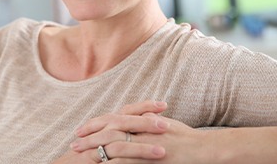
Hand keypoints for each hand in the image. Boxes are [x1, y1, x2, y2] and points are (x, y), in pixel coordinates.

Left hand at [71, 101, 210, 162]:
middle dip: (89, 138)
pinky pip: (127, 163)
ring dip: (95, 152)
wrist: (202, 148)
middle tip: (73, 143)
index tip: (81, 129)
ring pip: (113, 147)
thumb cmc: (185, 136)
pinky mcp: (149, 159)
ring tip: (81, 158)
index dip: (95, 124)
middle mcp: (140, 130)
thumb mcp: (163, 124)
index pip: (112, 119)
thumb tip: (137, 116)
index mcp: (141, 121)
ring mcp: (144, 144)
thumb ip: (147, 119)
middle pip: (108, 131)